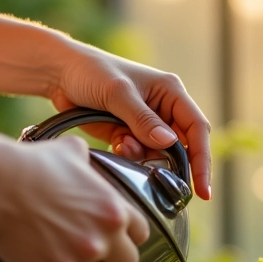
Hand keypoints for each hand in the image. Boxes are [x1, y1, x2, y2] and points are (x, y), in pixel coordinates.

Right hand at [0, 134, 149, 261]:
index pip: (142, 234)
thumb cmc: (30, 164)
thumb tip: (83, 156)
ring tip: (70, 257)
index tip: (117, 235)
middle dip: (113, 258)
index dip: (129, 235)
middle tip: (96, 250)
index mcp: (114, 211)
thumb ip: (86, 160)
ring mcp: (77, 260)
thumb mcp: (69, 152)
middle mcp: (102, 240)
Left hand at [47, 39, 211, 200]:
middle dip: (172, 165)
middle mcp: (164, 109)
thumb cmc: (92, 72)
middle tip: (166, 185)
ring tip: (123, 145)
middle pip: (182, 147)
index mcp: (171, 93)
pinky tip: (116, 143)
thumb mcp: (119, 93)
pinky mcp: (129, 135)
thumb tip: (169, 143)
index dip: (202, 160)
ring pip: (158, 155)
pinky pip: (139, 156)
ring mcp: (146, 124)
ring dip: (144, 159)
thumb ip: (143, 120)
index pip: (197, 129)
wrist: (60, 73)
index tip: (202, 189)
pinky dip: (130, 156)